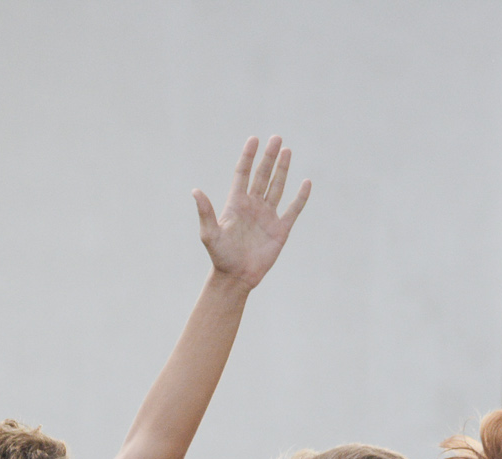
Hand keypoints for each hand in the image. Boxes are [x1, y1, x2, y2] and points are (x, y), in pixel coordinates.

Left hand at [195, 136, 311, 290]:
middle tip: (276, 138)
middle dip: (269, 157)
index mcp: (236, 204)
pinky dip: (300, 197)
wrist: (236, 278)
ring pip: (277, 187)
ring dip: (282, 169)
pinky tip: (306, 183)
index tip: (253, 139)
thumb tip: (195, 191)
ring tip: (287, 150)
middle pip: (262, 176)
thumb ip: (205, 212)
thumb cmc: (220, 257)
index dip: (248, 157)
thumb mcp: (209, 234)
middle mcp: (253, 206)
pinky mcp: (280, 229)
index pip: (243, 174)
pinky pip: (293, 210)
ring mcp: (267, 216)